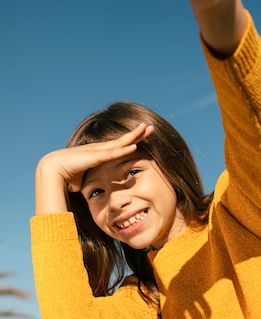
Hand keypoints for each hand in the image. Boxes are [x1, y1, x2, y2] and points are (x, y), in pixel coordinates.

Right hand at [35, 124, 153, 213]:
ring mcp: (98, 151)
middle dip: (138, 133)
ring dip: (135, 136)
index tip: (143, 136)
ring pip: (121, 142)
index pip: (119, 145)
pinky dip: (125, 149)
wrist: (52, 170)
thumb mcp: (85, 178)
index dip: (131, 139)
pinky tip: (135, 145)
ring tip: (147, 128)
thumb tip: (93, 191)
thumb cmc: (66, 176)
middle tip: (151, 127)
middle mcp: (100, 149)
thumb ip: (92, 180)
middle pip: (123, 139)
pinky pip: (113, 153)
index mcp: (98, 153)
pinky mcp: (95, 156)